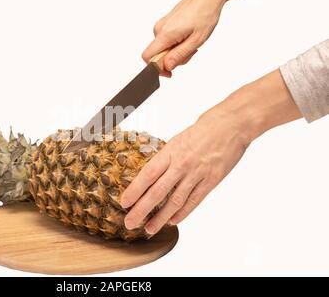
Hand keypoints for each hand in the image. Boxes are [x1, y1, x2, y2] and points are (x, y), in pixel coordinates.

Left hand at [121, 110, 249, 233]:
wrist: (230, 125)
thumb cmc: (203, 130)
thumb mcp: (177, 140)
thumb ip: (166, 159)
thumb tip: (150, 176)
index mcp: (170, 152)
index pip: (147, 175)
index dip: (134, 190)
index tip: (124, 202)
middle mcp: (182, 164)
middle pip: (158, 192)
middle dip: (141, 210)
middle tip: (130, 222)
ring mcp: (197, 174)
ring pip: (175, 201)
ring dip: (161, 218)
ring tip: (150, 228)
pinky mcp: (211, 181)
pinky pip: (194, 201)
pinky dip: (182, 213)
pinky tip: (172, 221)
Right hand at [142, 0, 231, 75]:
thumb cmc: (205, 15)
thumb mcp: (196, 40)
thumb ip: (179, 55)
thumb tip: (167, 67)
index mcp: (165, 34)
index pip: (148, 57)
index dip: (157, 69)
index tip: (170, 72)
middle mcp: (159, 29)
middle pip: (157, 55)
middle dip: (172, 60)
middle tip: (189, 53)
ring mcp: (160, 26)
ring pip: (162, 49)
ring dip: (175, 52)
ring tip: (190, 43)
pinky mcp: (164, 24)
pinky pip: (165, 41)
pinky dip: (175, 44)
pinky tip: (186, 38)